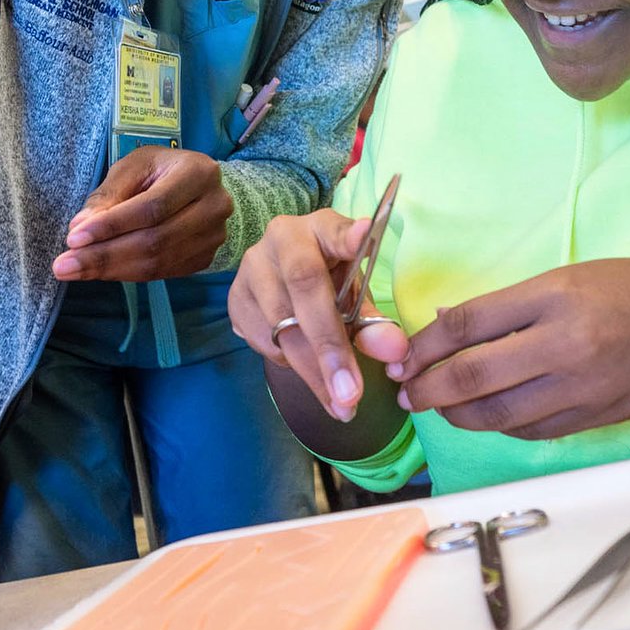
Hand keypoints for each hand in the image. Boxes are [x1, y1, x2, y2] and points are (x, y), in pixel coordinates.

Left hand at [52, 147, 232, 281]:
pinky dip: (128, 274)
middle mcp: (215, 206)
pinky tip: (102, 270)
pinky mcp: (207, 257)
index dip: (112, 225)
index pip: (152, 207)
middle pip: (155, 240)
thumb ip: (108, 195)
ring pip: (158, 262)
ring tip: (74, 271)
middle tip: (63, 266)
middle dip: (104, 256)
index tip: (73, 239)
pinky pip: (163, 273)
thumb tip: (80, 228)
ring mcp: (215, 235)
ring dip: (111, 270)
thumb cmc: (161, 170)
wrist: (198, 185)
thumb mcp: (133, 167)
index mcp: (199, 173)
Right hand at [228, 209, 407, 421]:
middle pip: (304, 287)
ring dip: (310, 370)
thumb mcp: (354, 292)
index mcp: (321, 227)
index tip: (364, 235)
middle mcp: (281, 238)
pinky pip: (261, 340)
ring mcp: (251, 267)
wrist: (280, 276)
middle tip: (350, 394)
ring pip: (280, 323)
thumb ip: (372, 322)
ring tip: (338, 402)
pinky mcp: (234, 297)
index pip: (334, 228)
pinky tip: (305, 366)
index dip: (348, 235)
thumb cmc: (328, 278)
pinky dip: (287, 362)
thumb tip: (395, 353)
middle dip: (328, 346)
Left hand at [390, 259, 629, 439]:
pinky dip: (500, 425)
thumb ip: (512, 304)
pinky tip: (485, 416)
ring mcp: (581, 387)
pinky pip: (532, 429)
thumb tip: (452, 322)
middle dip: (430, 386)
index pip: (471, 322)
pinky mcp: (595, 418)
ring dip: (458, 414)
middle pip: (475, 375)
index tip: (407, 352)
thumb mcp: (571, 275)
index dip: (427, 342)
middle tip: (407, 391)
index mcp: (555, 296)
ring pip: (498, 413)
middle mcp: (565, 344)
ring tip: (437, 406)